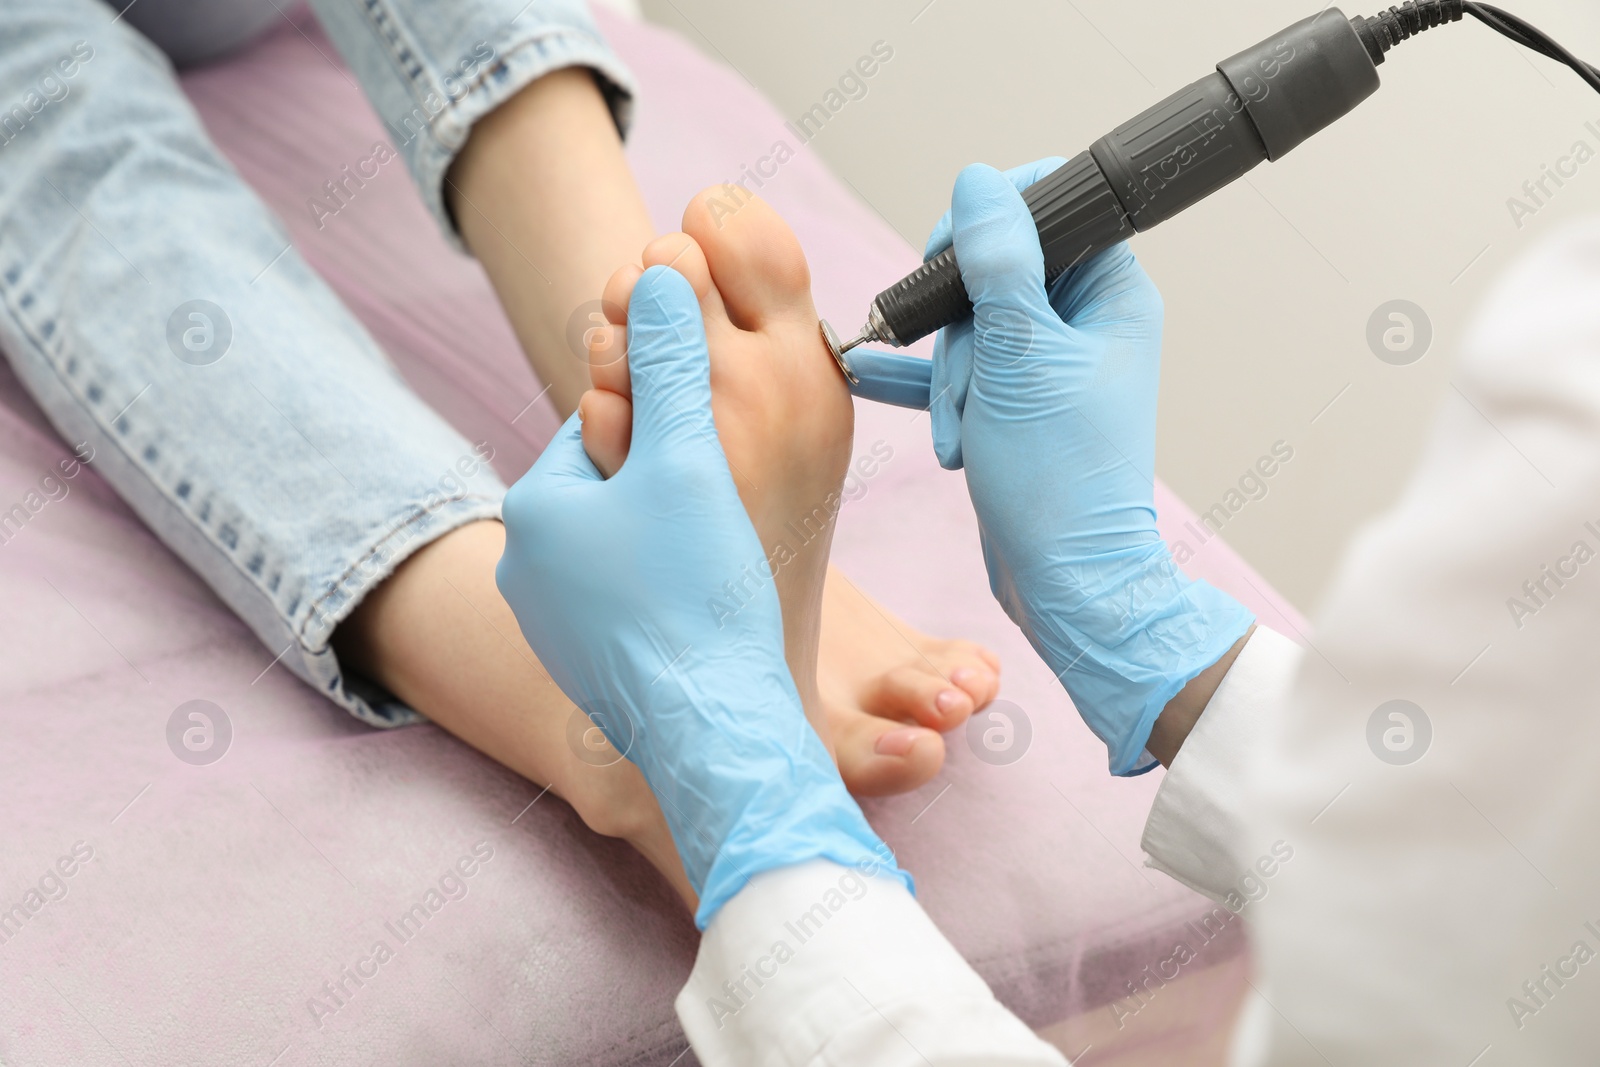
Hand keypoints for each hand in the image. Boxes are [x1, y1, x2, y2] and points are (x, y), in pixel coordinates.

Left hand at [495, 266, 905, 926]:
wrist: (714, 732)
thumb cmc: (697, 595)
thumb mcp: (688, 459)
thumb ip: (672, 364)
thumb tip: (658, 269)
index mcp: (533, 510)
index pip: (601, 424)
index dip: (668, 423)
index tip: (714, 450)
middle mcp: (522, 572)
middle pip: (610, 486)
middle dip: (667, 483)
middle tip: (726, 507)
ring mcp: (550, 628)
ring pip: (619, 547)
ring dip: (670, 539)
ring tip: (723, 561)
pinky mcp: (585, 669)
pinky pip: (625, 604)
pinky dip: (665, 595)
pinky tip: (709, 608)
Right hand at [927, 161, 1253, 774]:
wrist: (1066, 583)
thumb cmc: (1060, 478)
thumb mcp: (1020, 357)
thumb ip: (998, 261)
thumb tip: (979, 180)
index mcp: (1112, 293)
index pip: (1051, 207)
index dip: (991, 221)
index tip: (950, 258)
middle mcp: (1085, 321)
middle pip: (995, 269)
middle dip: (960, 328)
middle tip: (964, 379)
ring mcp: (1048, 365)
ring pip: (970, 325)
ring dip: (947, 377)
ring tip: (958, 434)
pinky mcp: (1016, 405)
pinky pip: (960, 371)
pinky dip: (925, 382)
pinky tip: (869, 374)